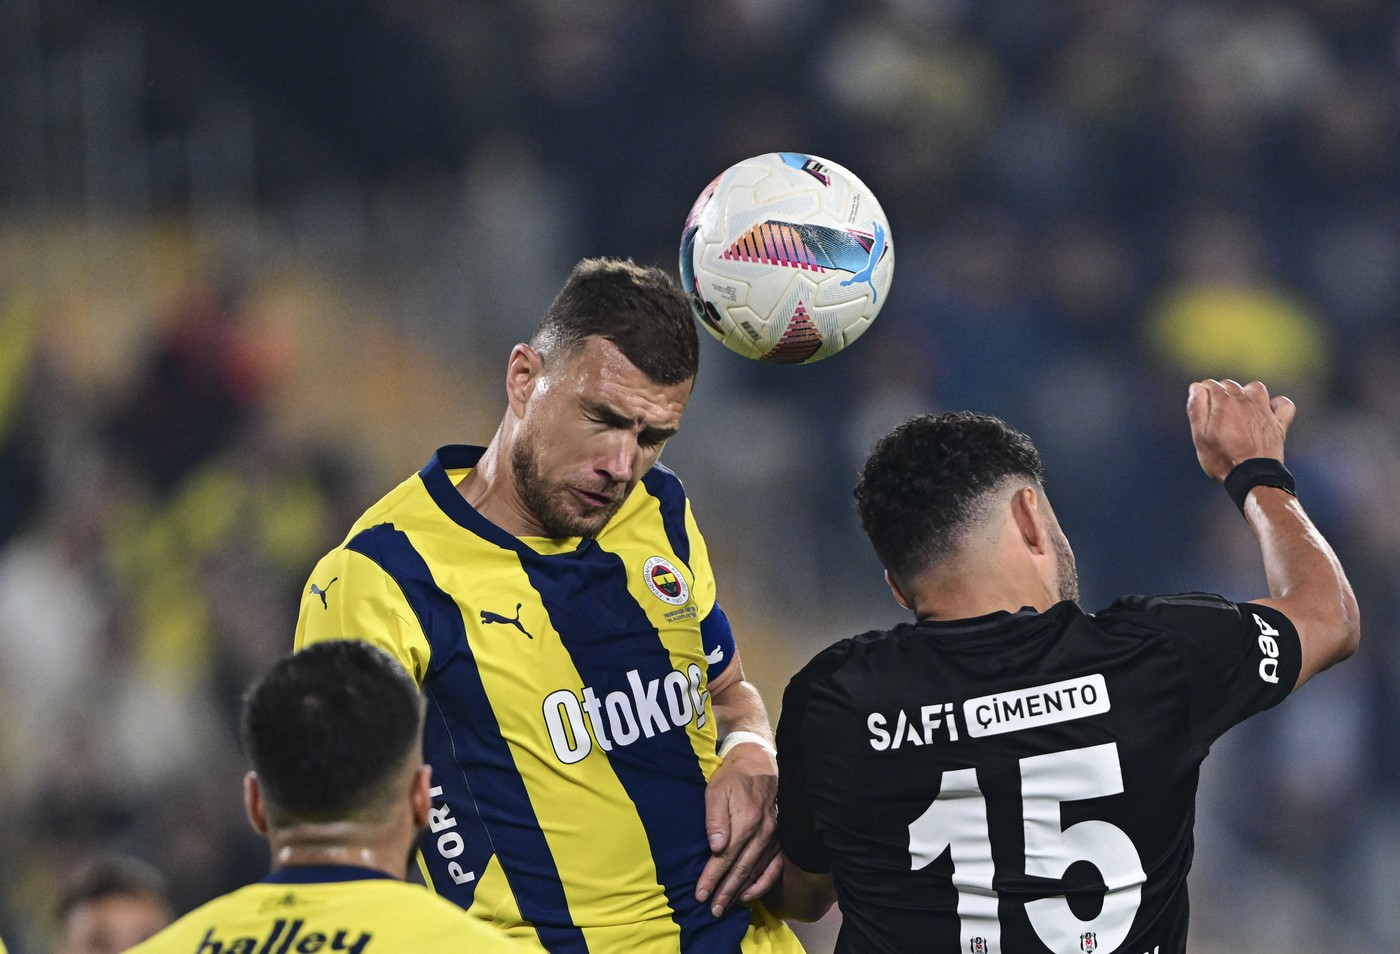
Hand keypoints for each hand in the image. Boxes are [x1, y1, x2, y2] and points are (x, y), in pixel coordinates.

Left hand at [695, 741, 782, 916]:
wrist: (758, 765)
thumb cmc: (732, 779)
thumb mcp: (716, 791)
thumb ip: (715, 819)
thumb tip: (716, 847)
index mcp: (745, 822)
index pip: (725, 858)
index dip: (712, 878)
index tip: (700, 895)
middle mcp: (762, 833)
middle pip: (741, 870)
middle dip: (725, 892)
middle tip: (712, 911)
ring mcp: (773, 838)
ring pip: (756, 872)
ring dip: (740, 892)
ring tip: (726, 907)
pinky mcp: (779, 839)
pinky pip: (774, 867)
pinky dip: (763, 884)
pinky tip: (750, 895)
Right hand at [1187, 379, 1296, 482]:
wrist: (1252, 475)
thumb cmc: (1222, 458)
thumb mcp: (1200, 437)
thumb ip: (1196, 409)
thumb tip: (1196, 388)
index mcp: (1224, 402)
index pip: (1209, 385)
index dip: (1202, 394)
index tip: (1200, 407)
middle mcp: (1245, 400)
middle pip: (1230, 385)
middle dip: (1220, 393)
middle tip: (1215, 413)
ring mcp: (1264, 410)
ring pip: (1255, 388)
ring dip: (1246, 393)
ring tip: (1239, 408)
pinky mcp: (1279, 422)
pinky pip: (1283, 404)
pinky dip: (1276, 405)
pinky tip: (1268, 411)